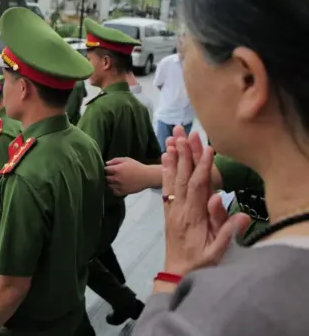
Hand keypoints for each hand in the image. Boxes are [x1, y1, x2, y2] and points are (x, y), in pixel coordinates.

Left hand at [105, 158, 149, 195]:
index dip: (107, 169)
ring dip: (111, 183)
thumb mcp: (126, 159)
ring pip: (109, 185)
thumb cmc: (137, 166)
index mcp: (116, 169)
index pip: (105, 170)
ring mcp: (120, 186)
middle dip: (108, 176)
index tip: (109, 169)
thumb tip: (106, 163)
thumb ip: (115, 160)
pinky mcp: (124, 192)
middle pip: (106, 178)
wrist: (147, 176)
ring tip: (115, 180)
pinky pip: (115, 192)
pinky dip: (115, 189)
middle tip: (112, 175)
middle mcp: (117, 178)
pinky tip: (118, 186)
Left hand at [161, 129, 250, 276]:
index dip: (203, 167)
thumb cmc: (201, 262)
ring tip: (172, 137)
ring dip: (173, 156)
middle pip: (182, 176)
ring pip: (173, 178)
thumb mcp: (217, 252)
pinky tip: (165, 156)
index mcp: (194, 216)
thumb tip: (237, 210)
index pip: (199, 186)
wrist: (176, 271)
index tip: (208, 148)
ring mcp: (172, 207)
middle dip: (184, 153)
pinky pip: (166, 186)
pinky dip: (165, 169)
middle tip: (184, 132)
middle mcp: (180, 208)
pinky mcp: (168, 209)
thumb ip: (226, 231)